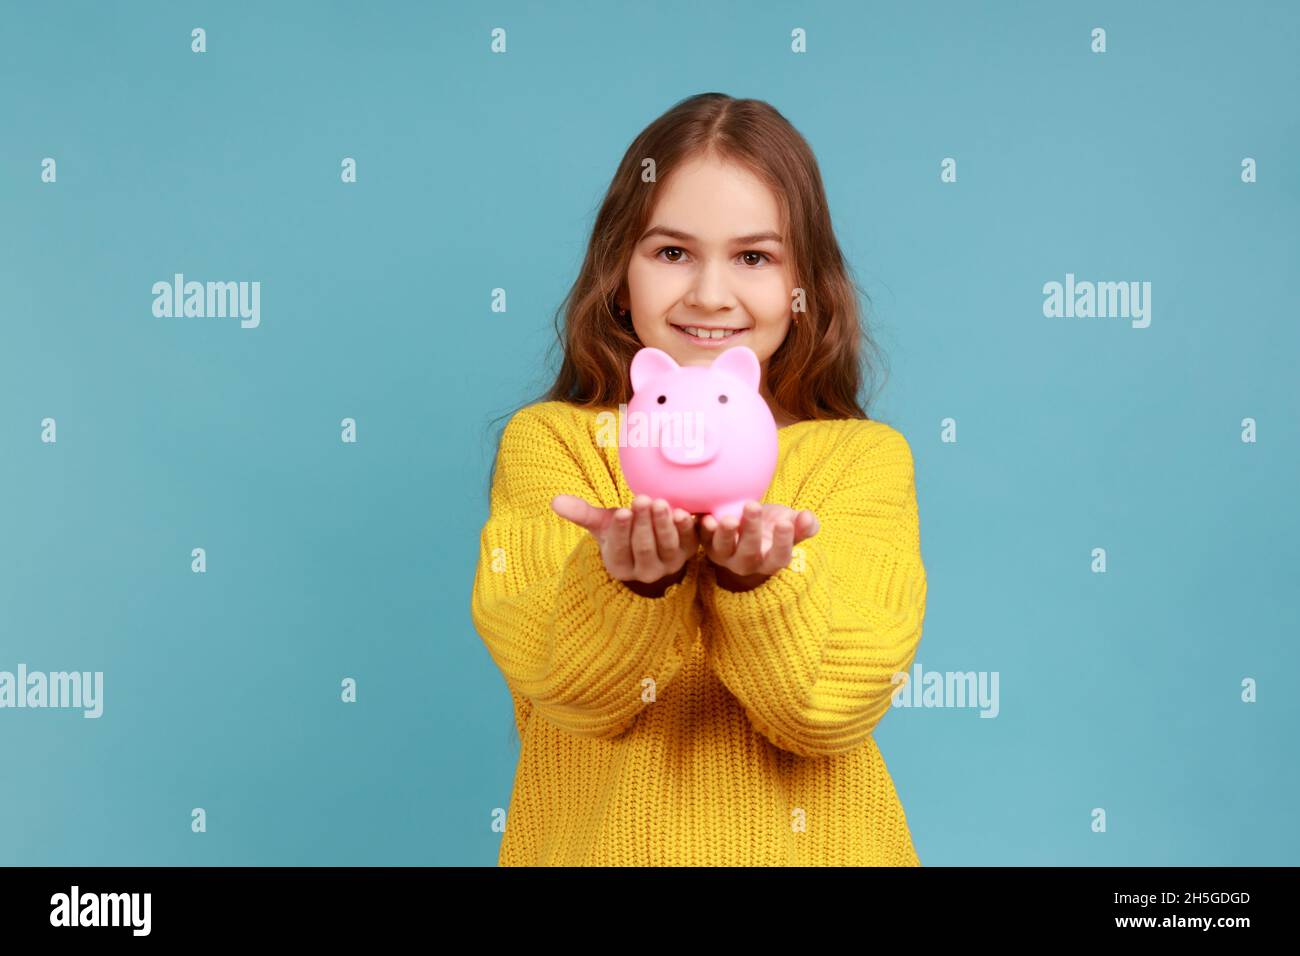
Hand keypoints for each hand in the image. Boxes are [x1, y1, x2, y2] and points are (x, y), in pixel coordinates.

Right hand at [551, 493, 698, 592]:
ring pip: (666, 546)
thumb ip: (581, 513)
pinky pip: (690, 543)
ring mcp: (669, 564)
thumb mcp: (601, 524)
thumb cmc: (622, 530)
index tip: (622, 512)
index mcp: (619, 566)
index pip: (618, 550)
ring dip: (663, 524)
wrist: (652, 538)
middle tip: (641, 499)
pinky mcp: (689, 553)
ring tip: (660, 503)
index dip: (621, 532)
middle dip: (642, 524)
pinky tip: (683, 513)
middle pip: (643, 548)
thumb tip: (554, 501)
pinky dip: (687, 529)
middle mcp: (645, 572)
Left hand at [699, 501, 819, 590]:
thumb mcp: (791, 523)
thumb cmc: (773, 524)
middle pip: (750, 552)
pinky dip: (701, 529)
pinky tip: (703, 517)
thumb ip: (803, 524)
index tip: (785, 523)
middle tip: (753, 507)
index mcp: (771, 560)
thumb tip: (809, 518)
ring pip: (723, 549)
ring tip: (728, 518)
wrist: (747, 523)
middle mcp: (748, 563)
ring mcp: (725, 556)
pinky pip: (702, 539)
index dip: (782, 542)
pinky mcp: (707, 545)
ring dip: (725, 533)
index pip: (779, 556)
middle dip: (751, 530)